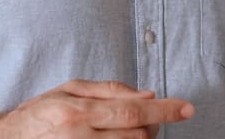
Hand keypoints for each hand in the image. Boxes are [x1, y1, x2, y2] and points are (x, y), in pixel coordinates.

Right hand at [0, 80, 194, 137]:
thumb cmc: (37, 114)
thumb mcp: (69, 90)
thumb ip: (110, 90)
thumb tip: (147, 96)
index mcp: (77, 113)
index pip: (132, 113)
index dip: (164, 111)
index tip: (187, 109)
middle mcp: (78, 138)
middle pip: (136, 137)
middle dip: (154, 128)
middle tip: (154, 121)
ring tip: (138, 132)